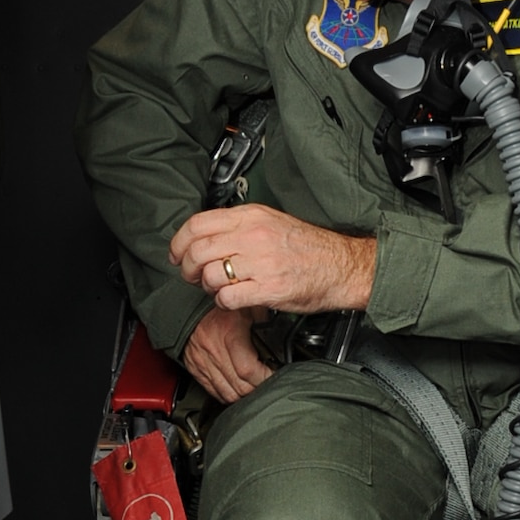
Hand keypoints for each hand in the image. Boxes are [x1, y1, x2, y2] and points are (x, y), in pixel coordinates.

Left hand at [169, 202, 375, 312]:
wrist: (342, 267)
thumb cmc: (309, 248)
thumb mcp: (271, 222)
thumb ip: (238, 226)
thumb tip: (205, 235)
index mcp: (251, 217)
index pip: (198, 225)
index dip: (179, 243)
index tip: (177, 255)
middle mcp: (253, 236)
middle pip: (198, 251)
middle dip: (187, 269)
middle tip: (192, 277)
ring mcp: (261, 262)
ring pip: (209, 275)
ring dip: (207, 287)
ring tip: (218, 288)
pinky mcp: (269, 288)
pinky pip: (227, 297)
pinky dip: (223, 302)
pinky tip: (233, 300)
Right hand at [181, 306, 272, 404]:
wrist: (187, 308)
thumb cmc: (219, 307)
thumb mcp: (247, 308)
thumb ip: (265, 321)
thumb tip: (283, 334)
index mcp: (229, 336)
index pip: (249, 370)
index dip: (266, 377)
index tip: (275, 374)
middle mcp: (215, 353)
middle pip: (241, 387)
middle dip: (258, 388)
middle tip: (267, 381)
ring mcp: (204, 364)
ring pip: (228, 395)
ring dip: (244, 394)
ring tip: (254, 385)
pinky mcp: (196, 371)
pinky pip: (215, 393)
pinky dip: (228, 395)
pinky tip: (237, 387)